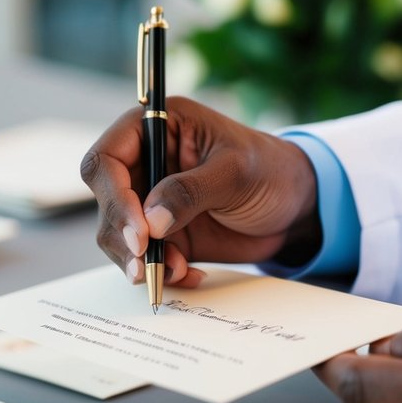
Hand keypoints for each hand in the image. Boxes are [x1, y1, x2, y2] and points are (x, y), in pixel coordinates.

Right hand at [81, 96, 319, 287]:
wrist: (296, 205)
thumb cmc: (270, 169)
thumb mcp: (235, 172)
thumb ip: (191, 191)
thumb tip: (150, 221)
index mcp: (158, 128)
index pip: (107, 158)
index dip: (114, 196)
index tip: (140, 232)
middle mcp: (146, 162)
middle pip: (106, 200)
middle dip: (122, 236)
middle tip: (147, 264)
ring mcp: (151, 200)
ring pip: (117, 236)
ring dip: (140, 260)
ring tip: (178, 270)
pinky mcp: (162, 234)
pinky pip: (143, 259)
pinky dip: (160, 273)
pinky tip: (190, 275)